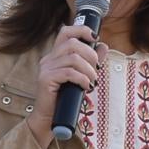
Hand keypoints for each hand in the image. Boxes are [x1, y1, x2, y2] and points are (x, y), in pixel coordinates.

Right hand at [26, 26, 100, 147]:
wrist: (50, 118)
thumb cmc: (65, 98)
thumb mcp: (81, 76)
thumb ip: (91, 61)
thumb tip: (103, 46)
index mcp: (55, 55)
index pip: (65, 32)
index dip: (81, 30)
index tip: (95, 37)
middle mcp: (48, 59)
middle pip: (72, 43)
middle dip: (90, 54)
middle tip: (96, 69)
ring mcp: (45, 69)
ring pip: (73, 58)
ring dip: (88, 69)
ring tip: (92, 80)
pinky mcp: (45, 79)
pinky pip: (68, 73)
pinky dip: (82, 78)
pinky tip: (85, 86)